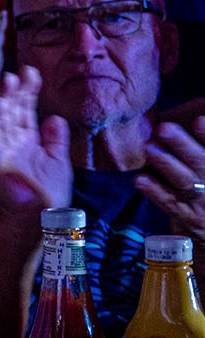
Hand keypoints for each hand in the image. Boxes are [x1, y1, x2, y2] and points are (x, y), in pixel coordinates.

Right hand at [0, 67, 71, 218]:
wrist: (41, 217)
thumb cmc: (48, 192)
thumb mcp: (58, 159)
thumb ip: (55, 138)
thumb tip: (54, 117)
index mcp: (26, 140)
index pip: (25, 110)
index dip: (28, 91)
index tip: (32, 72)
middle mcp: (12, 141)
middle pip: (12, 110)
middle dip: (15, 90)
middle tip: (20, 70)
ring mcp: (1, 150)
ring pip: (1, 119)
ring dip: (3, 100)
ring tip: (8, 79)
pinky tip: (0, 107)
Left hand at [139, 117, 204, 239]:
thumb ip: (198, 151)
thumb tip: (186, 123)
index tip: (199, 120)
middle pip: (200, 162)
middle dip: (182, 145)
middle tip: (164, 128)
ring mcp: (201, 201)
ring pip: (184, 181)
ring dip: (166, 164)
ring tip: (150, 148)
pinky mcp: (186, 216)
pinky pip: (169, 203)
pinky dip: (155, 191)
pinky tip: (140, 179)